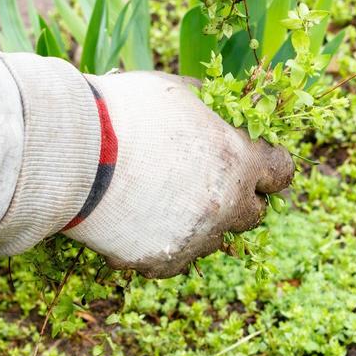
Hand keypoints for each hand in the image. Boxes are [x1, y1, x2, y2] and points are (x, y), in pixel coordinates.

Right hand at [62, 71, 293, 276]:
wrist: (74, 152)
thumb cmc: (128, 112)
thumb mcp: (181, 93)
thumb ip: (213, 110)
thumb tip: (228, 109)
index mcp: (240, 162)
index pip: (281, 172)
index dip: (270, 166)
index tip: (257, 162)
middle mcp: (227, 205)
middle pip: (253, 213)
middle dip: (239, 197)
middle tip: (210, 181)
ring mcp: (196, 239)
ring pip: (214, 238)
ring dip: (201, 221)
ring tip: (163, 198)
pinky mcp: (163, 262)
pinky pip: (177, 258)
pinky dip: (166, 242)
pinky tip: (142, 220)